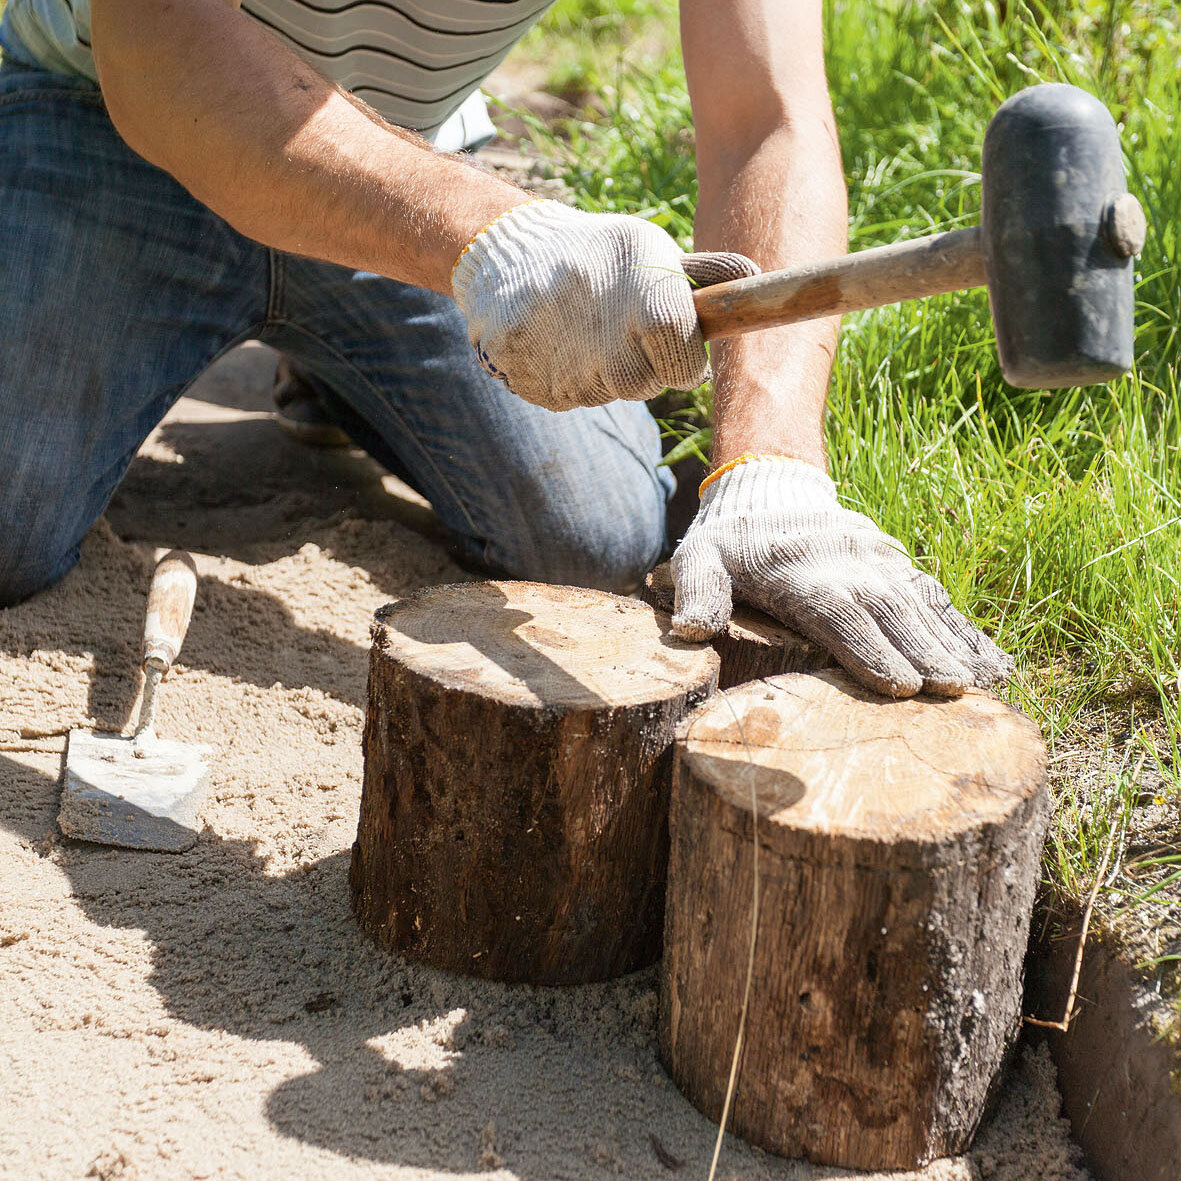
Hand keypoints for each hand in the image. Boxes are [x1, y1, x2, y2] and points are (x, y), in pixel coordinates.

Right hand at [451, 200, 757, 410]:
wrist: (505, 250)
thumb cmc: (596, 253)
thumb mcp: (649, 248)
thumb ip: (703, 275)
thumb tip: (752, 280)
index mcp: (646, 297)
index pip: (684, 364)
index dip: (683, 362)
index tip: (673, 345)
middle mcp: (605, 333)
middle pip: (642, 385)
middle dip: (640, 365)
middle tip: (618, 329)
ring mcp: (562, 362)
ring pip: (603, 393)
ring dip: (601, 371)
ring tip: (581, 328)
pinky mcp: (527, 381)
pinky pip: (564, 397)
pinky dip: (564, 376)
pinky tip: (554, 340)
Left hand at [670, 455, 1013, 697]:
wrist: (770, 486)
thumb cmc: (729, 539)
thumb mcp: (698, 559)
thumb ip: (696, 592)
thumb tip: (688, 632)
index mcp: (798, 573)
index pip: (837, 611)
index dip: (869, 647)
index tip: (900, 685)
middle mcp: (847, 565)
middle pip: (890, 611)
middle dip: (924, 652)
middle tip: (955, 694)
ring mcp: (878, 562)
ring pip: (922, 602)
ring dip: (952, 643)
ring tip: (983, 686)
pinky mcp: (896, 562)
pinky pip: (936, 595)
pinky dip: (967, 629)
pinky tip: (996, 664)